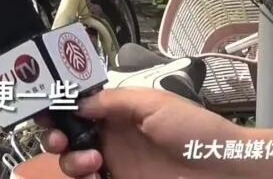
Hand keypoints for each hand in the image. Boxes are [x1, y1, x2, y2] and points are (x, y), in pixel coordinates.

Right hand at [38, 87, 247, 178]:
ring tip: (91, 161)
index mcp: (118, 111)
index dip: (58, 107)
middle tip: (60, 140)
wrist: (227, 170)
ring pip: (74, 163)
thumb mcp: (152, 103)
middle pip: (67, 136)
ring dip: (71, 161)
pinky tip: (95, 176)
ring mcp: (116, 164)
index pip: (78, 106)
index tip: (46, 110)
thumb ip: (112, 101)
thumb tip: (78, 103)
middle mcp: (112, 136)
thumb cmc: (197, 131)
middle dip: (55, 136)